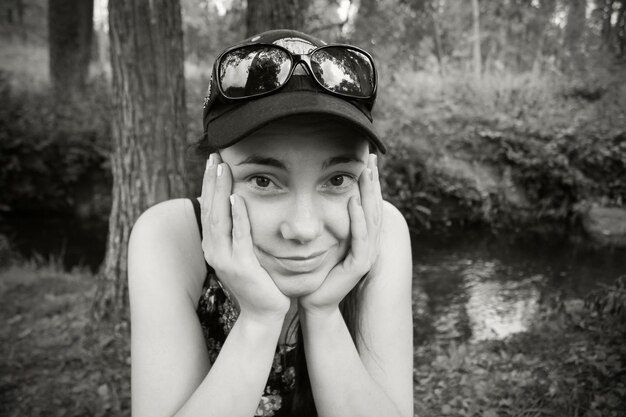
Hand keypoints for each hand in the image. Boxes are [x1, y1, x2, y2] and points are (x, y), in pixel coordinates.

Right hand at [200, 153, 290, 320]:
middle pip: (209, 208)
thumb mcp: (243, 252)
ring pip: (219, 218)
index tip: (213, 161)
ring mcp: (224, 259)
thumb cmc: (258, 280)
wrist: (264, 312)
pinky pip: (238, 235)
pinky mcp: (241, 266)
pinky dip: (237, 215)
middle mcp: (213, 250)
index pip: (208, 208)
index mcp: (213, 245)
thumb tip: (238, 205)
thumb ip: (238, 231)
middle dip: (211, 181)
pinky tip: (236, 197)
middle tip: (214, 156)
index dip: (209, 184)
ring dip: (220, 191)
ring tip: (222, 168)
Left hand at [299, 154, 382, 313]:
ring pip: (371, 219)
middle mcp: (369, 243)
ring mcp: (367, 254)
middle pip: (375, 206)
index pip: (369, 203)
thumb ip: (327, 220)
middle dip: (373, 182)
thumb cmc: (315, 271)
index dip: (370, 182)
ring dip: (368, 195)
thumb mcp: (323, 239)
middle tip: (372, 158)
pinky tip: (354, 202)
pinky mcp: (360, 266)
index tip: (368, 159)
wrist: (314, 301)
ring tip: (367, 174)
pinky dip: (358, 220)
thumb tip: (318, 194)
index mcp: (362, 236)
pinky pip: (360, 239)